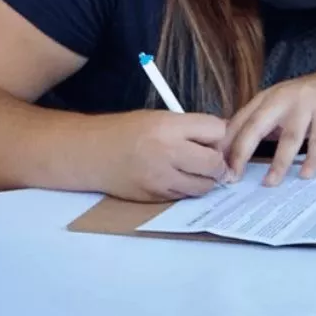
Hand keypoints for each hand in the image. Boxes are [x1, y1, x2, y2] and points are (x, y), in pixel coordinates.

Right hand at [92, 110, 228, 201]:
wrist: (90, 153)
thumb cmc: (127, 131)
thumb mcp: (160, 117)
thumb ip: (192, 127)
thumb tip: (225, 135)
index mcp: (169, 127)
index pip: (218, 131)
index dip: (219, 134)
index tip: (212, 137)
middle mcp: (167, 153)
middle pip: (216, 163)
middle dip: (218, 160)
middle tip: (209, 157)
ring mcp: (161, 179)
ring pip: (205, 185)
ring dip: (206, 178)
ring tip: (193, 168)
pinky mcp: (155, 197)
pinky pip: (186, 196)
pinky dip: (188, 188)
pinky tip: (177, 177)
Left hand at [223, 64, 315, 185]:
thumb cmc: (310, 101)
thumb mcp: (281, 106)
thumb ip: (262, 124)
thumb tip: (234, 150)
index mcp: (267, 98)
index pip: (240, 121)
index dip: (227, 144)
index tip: (217, 166)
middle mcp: (283, 98)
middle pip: (256, 126)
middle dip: (242, 153)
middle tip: (232, 176)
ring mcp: (306, 104)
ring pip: (289, 138)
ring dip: (278, 163)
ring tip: (270, 183)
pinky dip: (312, 160)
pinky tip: (305, 174)